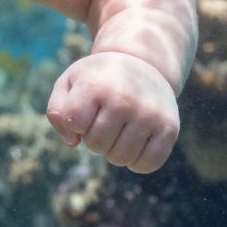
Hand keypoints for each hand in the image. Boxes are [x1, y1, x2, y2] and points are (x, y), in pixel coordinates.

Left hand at [46, 52, 179, 172]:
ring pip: (120, 158)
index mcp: (95, 85)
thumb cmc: (99, 79)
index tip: (85, 109)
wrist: (143, 62)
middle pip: (96, 145)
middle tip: (104, 119)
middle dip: (95, 138)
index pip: (74, 124)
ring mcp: (149, 114)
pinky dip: (137, 163)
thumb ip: (57, 110)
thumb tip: (72, 142)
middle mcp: (124, 99)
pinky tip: (135, 144)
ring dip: (114, 151)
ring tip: (119, 130)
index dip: (75, 123)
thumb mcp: (70, 82)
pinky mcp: (169, 128)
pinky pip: (147, 164)